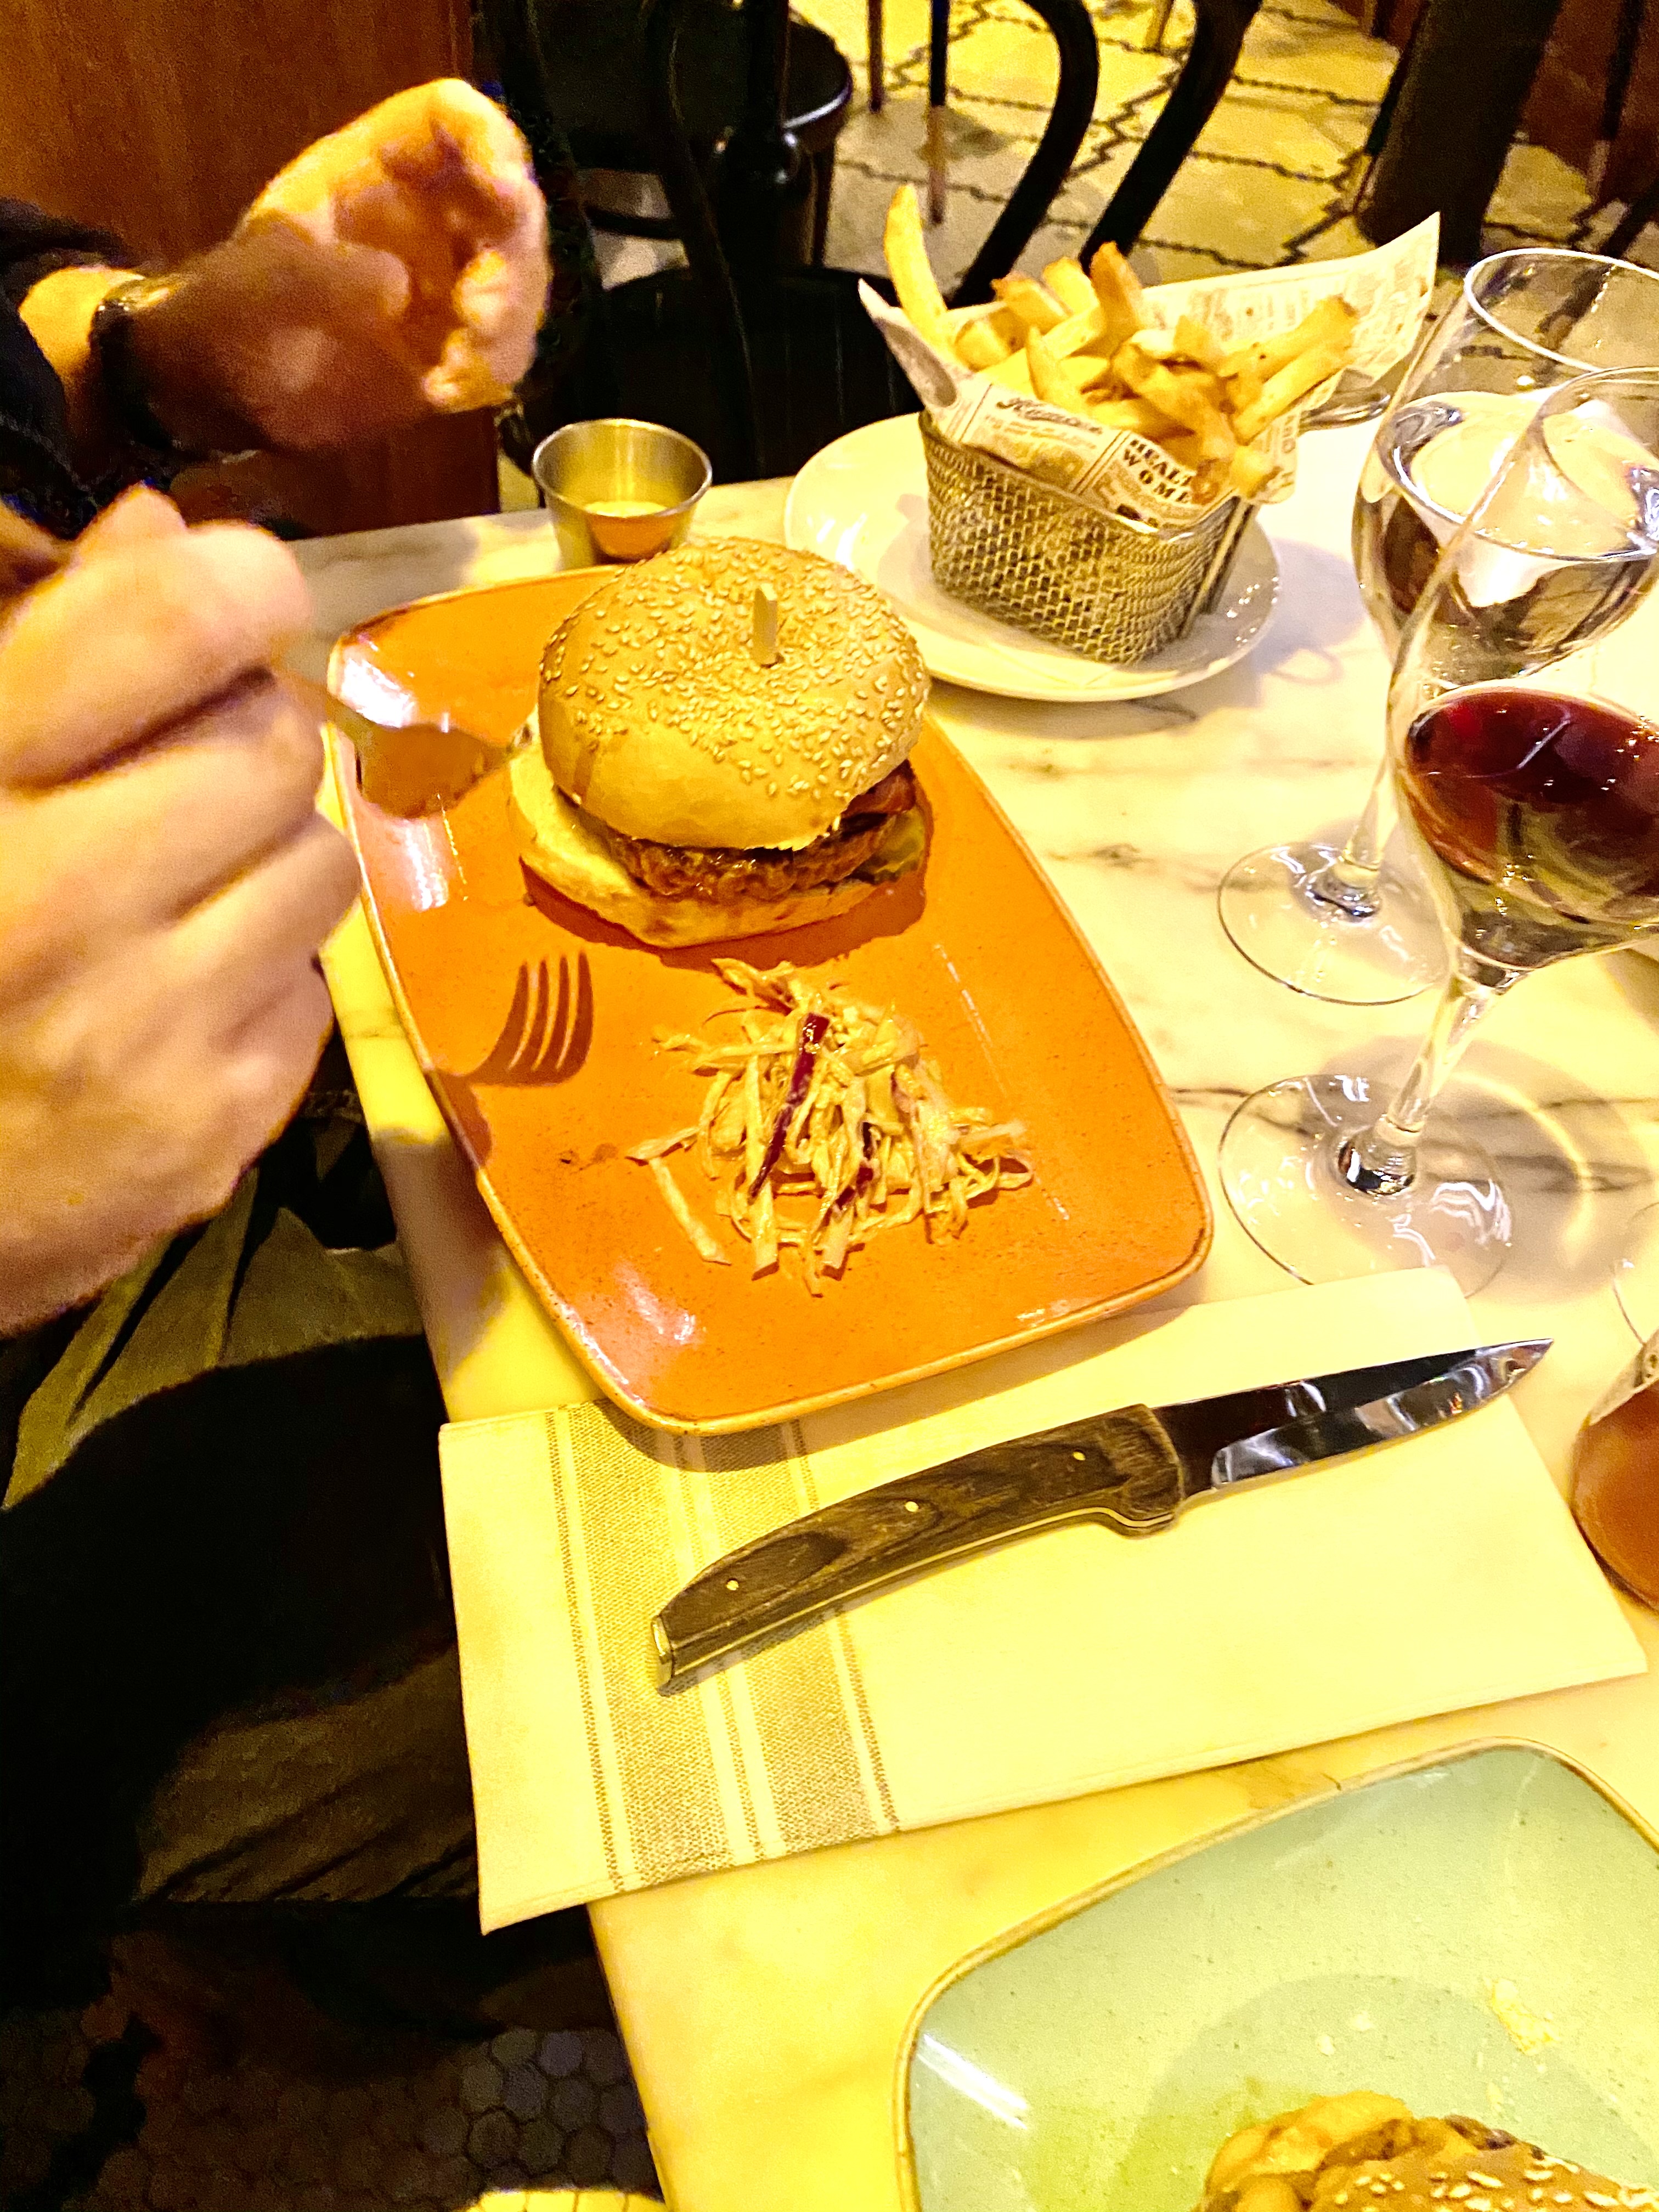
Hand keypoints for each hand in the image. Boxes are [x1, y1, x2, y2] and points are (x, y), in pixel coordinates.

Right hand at [0, 490, 360, 1330]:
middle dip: (245, 738)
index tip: (246, 583)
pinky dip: (266, 975)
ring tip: (173, 889)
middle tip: (183, 767)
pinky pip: (316, 989)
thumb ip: (36, 651)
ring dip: (267, 856)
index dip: (232, 583)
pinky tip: (177, 994)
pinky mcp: (215, 1123)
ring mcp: (144, 1030)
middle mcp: (50, 907)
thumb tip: (161, 529)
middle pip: (271, 746)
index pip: (155, 630)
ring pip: (318, 863)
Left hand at [129, 80, 548, 452]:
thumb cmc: (235, 311)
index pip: (449, 124)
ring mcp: (447, 284)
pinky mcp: (456, 347)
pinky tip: (440, 393)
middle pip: (508, 208)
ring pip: (521, 285)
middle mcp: (426, 217)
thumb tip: (399, 287)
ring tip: (459, 362)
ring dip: (508, 323)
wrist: (231, 389)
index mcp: (379, 171)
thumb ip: (325, 274)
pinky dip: (486, 373)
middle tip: (479, 312)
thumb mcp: (263, 280)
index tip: (501, 189)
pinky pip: (502, 354)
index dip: (488, 141)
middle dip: (513, 258)